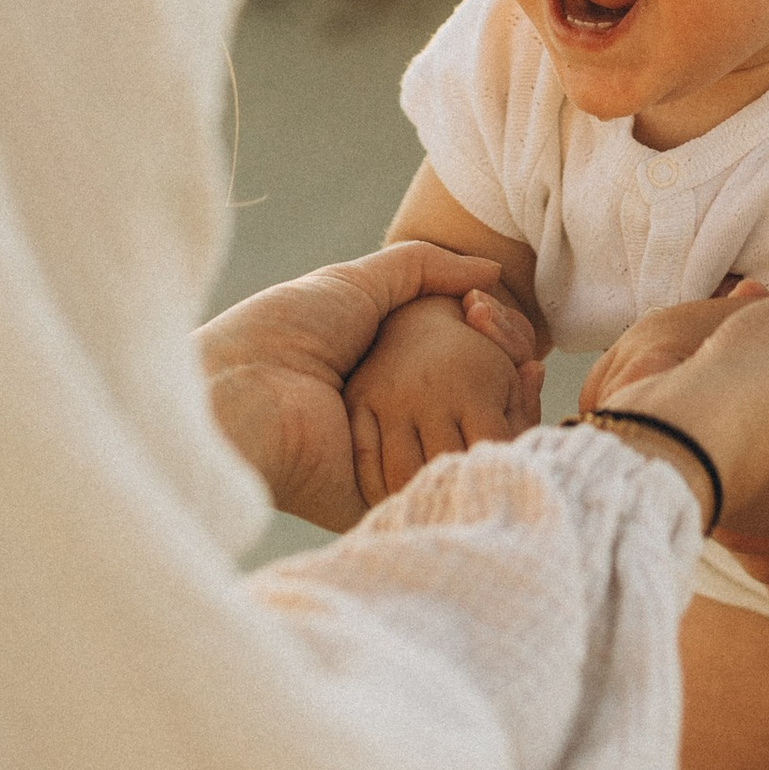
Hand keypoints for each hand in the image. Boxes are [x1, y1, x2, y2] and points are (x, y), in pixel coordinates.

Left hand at [197, 243, 541, 531]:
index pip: (457, 371)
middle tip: (525, 356)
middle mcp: (390, 425)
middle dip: (509, 377)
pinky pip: (456, 480)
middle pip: (474, 410)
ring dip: (512, 409)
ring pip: (474, 445)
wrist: (244, 388)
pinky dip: (495, 444)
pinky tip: (512, 403)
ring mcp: (390, 464)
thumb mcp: (356, 283)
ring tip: (522, 372)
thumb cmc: (284, 331)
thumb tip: (490, 271)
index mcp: (379, 380)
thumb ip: (421, 269)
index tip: (504, 324)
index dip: (491, 348)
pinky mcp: (387, 500)